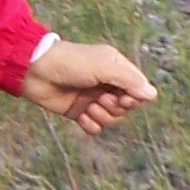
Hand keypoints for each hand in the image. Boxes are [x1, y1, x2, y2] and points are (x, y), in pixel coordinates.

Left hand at [18, 40, 155, 135]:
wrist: (37, 71)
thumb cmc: (72, 62)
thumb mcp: (104, 66)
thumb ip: (129, 80)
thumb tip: (152, 95)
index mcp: (116, 69)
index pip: (138, 90)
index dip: (134, 98)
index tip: (124, 96)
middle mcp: (106, 84)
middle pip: (126, 107)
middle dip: (116, 107)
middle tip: (101, 98)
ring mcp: (92, 99)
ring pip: (111, 119)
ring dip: (102, 116)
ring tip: (89, 107)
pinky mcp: (78, 112)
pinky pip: (95, 127)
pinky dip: (90, 124)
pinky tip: (81, 116)